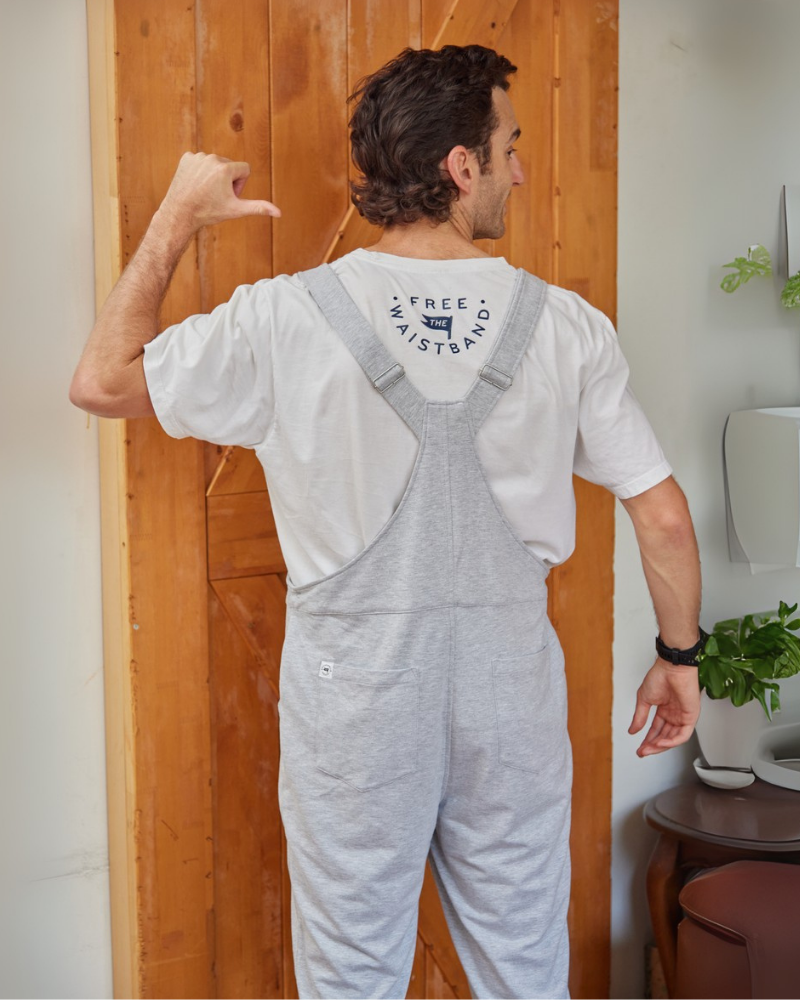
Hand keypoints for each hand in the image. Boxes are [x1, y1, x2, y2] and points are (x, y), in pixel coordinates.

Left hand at [158, 152, 280, 235]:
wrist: (180, 213)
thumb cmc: (209, 212)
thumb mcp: (236, 210)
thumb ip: (258, 208)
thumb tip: (279, 213)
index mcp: (226, 169)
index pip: (244, 169)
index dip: (240, 185)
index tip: (229, 195)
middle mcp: (212, 158)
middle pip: (230, 166)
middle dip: (227, 180)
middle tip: (215, 196)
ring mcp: (198, 157)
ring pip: (215, 164)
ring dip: (213, 176)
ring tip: (204, 191)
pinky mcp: (186, 157)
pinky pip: (200, 162)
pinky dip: (199, 172)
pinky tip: (195, 184)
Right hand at [629, 657, 700, 756]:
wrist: (672, 668)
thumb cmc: (660, 676)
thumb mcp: (644, 700)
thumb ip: (640, 717)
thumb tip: (632, 730)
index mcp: (664, 710)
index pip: (656, 730)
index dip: (648, 740)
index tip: (640, 748)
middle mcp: (674, 715)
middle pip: (664, 736)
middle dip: (653, 746)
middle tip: (643, 752)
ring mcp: (683, 716)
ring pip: (673, 738)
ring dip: (661, 746)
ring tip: (649, 748)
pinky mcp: (691, 716)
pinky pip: (683, 735)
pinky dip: (672, 741)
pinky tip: (661, 742)